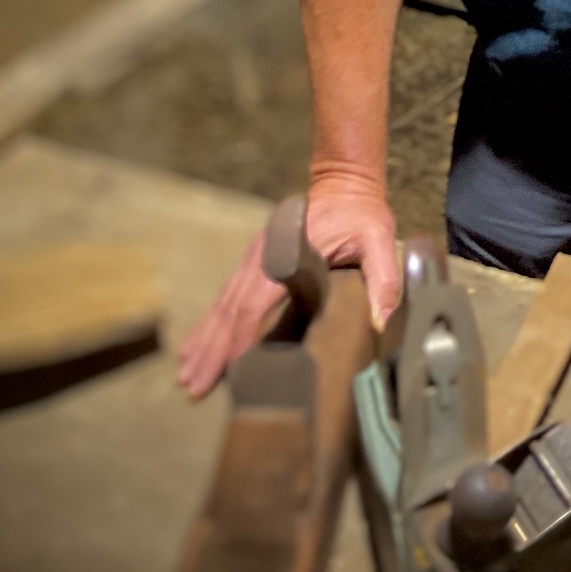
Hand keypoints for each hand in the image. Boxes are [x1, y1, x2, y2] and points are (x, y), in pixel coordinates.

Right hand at [176, 176, 400, 398]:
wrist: (343, 184)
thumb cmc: (361, 215)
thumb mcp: (378, 240)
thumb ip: (382, 279)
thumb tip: (379, 322)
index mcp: (287, 254)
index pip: (257, 302)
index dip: (242, 337)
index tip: (232, 369)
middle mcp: (262, 257)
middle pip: (230, 310)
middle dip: (213, 350)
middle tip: (193, 387)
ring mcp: (253, 259)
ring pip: (222, 306)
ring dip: (204, 342)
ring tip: (187, 377)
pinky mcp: (253, 264)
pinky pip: (226, 298)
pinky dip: (209, 325)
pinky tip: (195, 348)